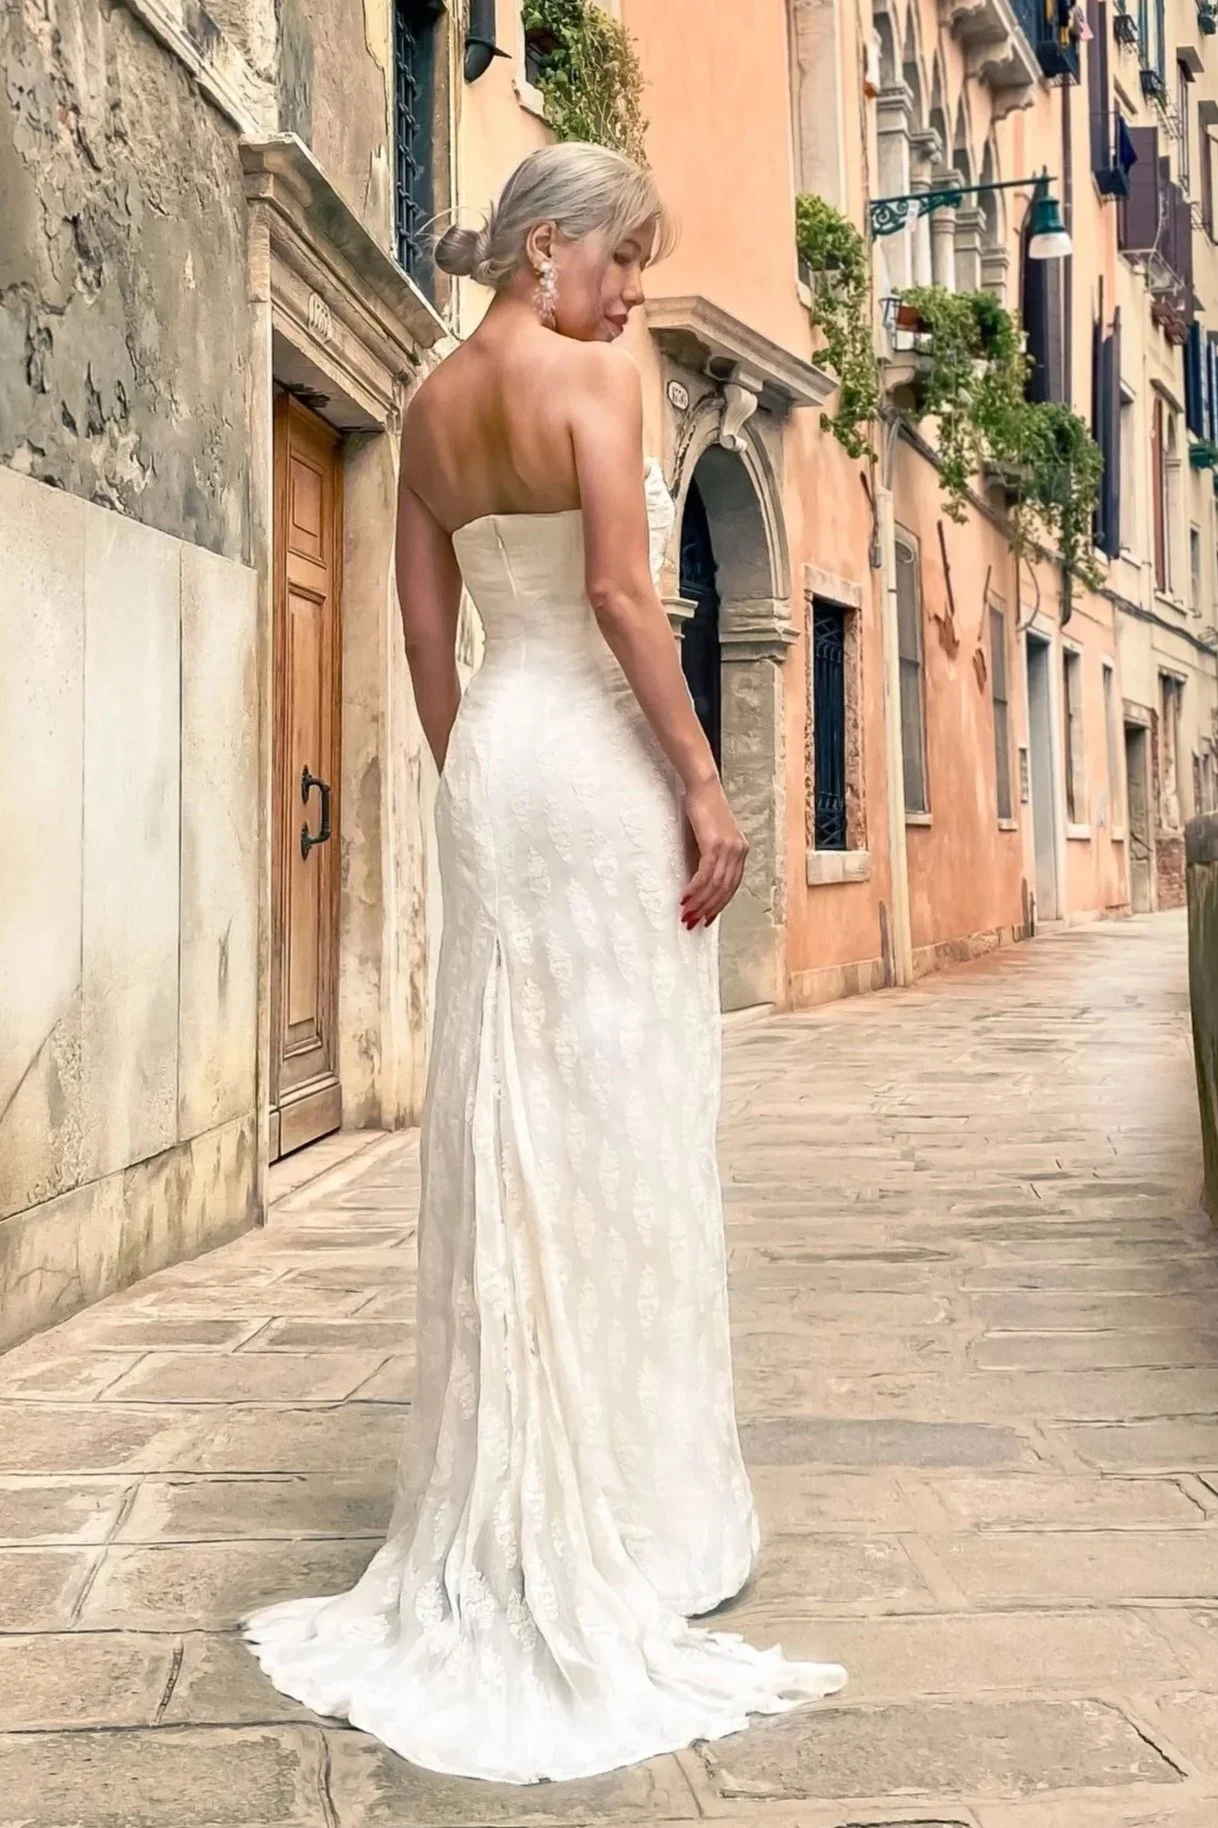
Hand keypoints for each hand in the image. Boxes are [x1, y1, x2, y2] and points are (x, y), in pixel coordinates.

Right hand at [681, 777, 747, 927]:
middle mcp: (738, 851)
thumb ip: (711, 855)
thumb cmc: (704, 807)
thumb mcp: (711, 834)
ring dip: (700, 902)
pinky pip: (706, 874)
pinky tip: (685, 896)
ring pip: (716, 885)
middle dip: (708, 909)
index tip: (707, 917)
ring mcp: (729, 848)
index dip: (719, 905)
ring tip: (686, 913)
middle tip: (693, 921)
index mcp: (740, 850)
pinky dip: (695, 888)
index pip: (732, 885)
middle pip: (725, 889)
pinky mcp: (715, 844)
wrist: (703, 786)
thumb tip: (701, 879)